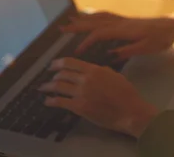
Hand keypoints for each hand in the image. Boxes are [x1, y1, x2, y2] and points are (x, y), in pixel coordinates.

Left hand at [40, 57, 157, 137]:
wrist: (129, 111)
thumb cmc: (126, 92)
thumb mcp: (114, 75)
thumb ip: (101, 70)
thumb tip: (91, 70)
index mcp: (94, 69)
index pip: (70, 62)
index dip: (58, 63)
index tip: (52, 65)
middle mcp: (85, 79)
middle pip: (62, 73)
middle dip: (53, 75)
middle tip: (50, 77)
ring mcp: (81, 93)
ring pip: (58, 86)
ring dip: (48, 86)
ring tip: (43, 88)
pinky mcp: (79, 107)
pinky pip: (60, 102)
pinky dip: (51, 101)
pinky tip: (47, 101)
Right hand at [63, 11, 173, 59]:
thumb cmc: (162, 38)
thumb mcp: (147, 48)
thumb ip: (128, 51)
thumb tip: (110, 54)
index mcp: (125, 30)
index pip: (100, 33)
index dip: (87, 41)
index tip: (77, 51)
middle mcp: (121, 22)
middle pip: (95, 22)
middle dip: (77, 26)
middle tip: (61, 29)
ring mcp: (124, 20)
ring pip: (100, 17)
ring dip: (84, 19)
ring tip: (70, 21)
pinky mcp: (127, 20)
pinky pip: (107, 16)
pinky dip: (95, 16)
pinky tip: (91, 18)